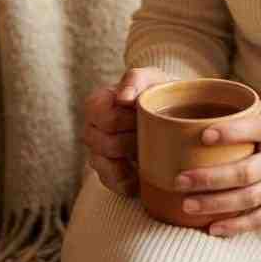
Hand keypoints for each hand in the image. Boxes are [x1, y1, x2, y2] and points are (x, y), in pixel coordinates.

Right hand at [82, 66, 175, 195]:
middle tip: (154, 132)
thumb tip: (122, 98)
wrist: (169, 112)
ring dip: (133, 158)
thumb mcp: (150, 78)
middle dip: (134, 139)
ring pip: (108, 165)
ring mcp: (97, 155)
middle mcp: (91, 131)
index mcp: (96, 104)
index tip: (143, 114)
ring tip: (150, 148)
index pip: (105, 118)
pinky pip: (113, 183)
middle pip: (107, 144)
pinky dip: (130, 180)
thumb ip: (135, 80)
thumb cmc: (155, 91)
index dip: (127, 119)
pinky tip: (143, 172)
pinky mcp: (107, 175)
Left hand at [173, 100, 260, 236]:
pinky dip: (236, 226)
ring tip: (187, 205)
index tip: (203, 135)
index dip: (231, 133)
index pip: (257, 129)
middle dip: (211, 178)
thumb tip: (202, 98)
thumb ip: (245, 110)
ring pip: (251, 198)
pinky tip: (212, 228)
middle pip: (247, 172)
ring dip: (217, 204)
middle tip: (180, 180)